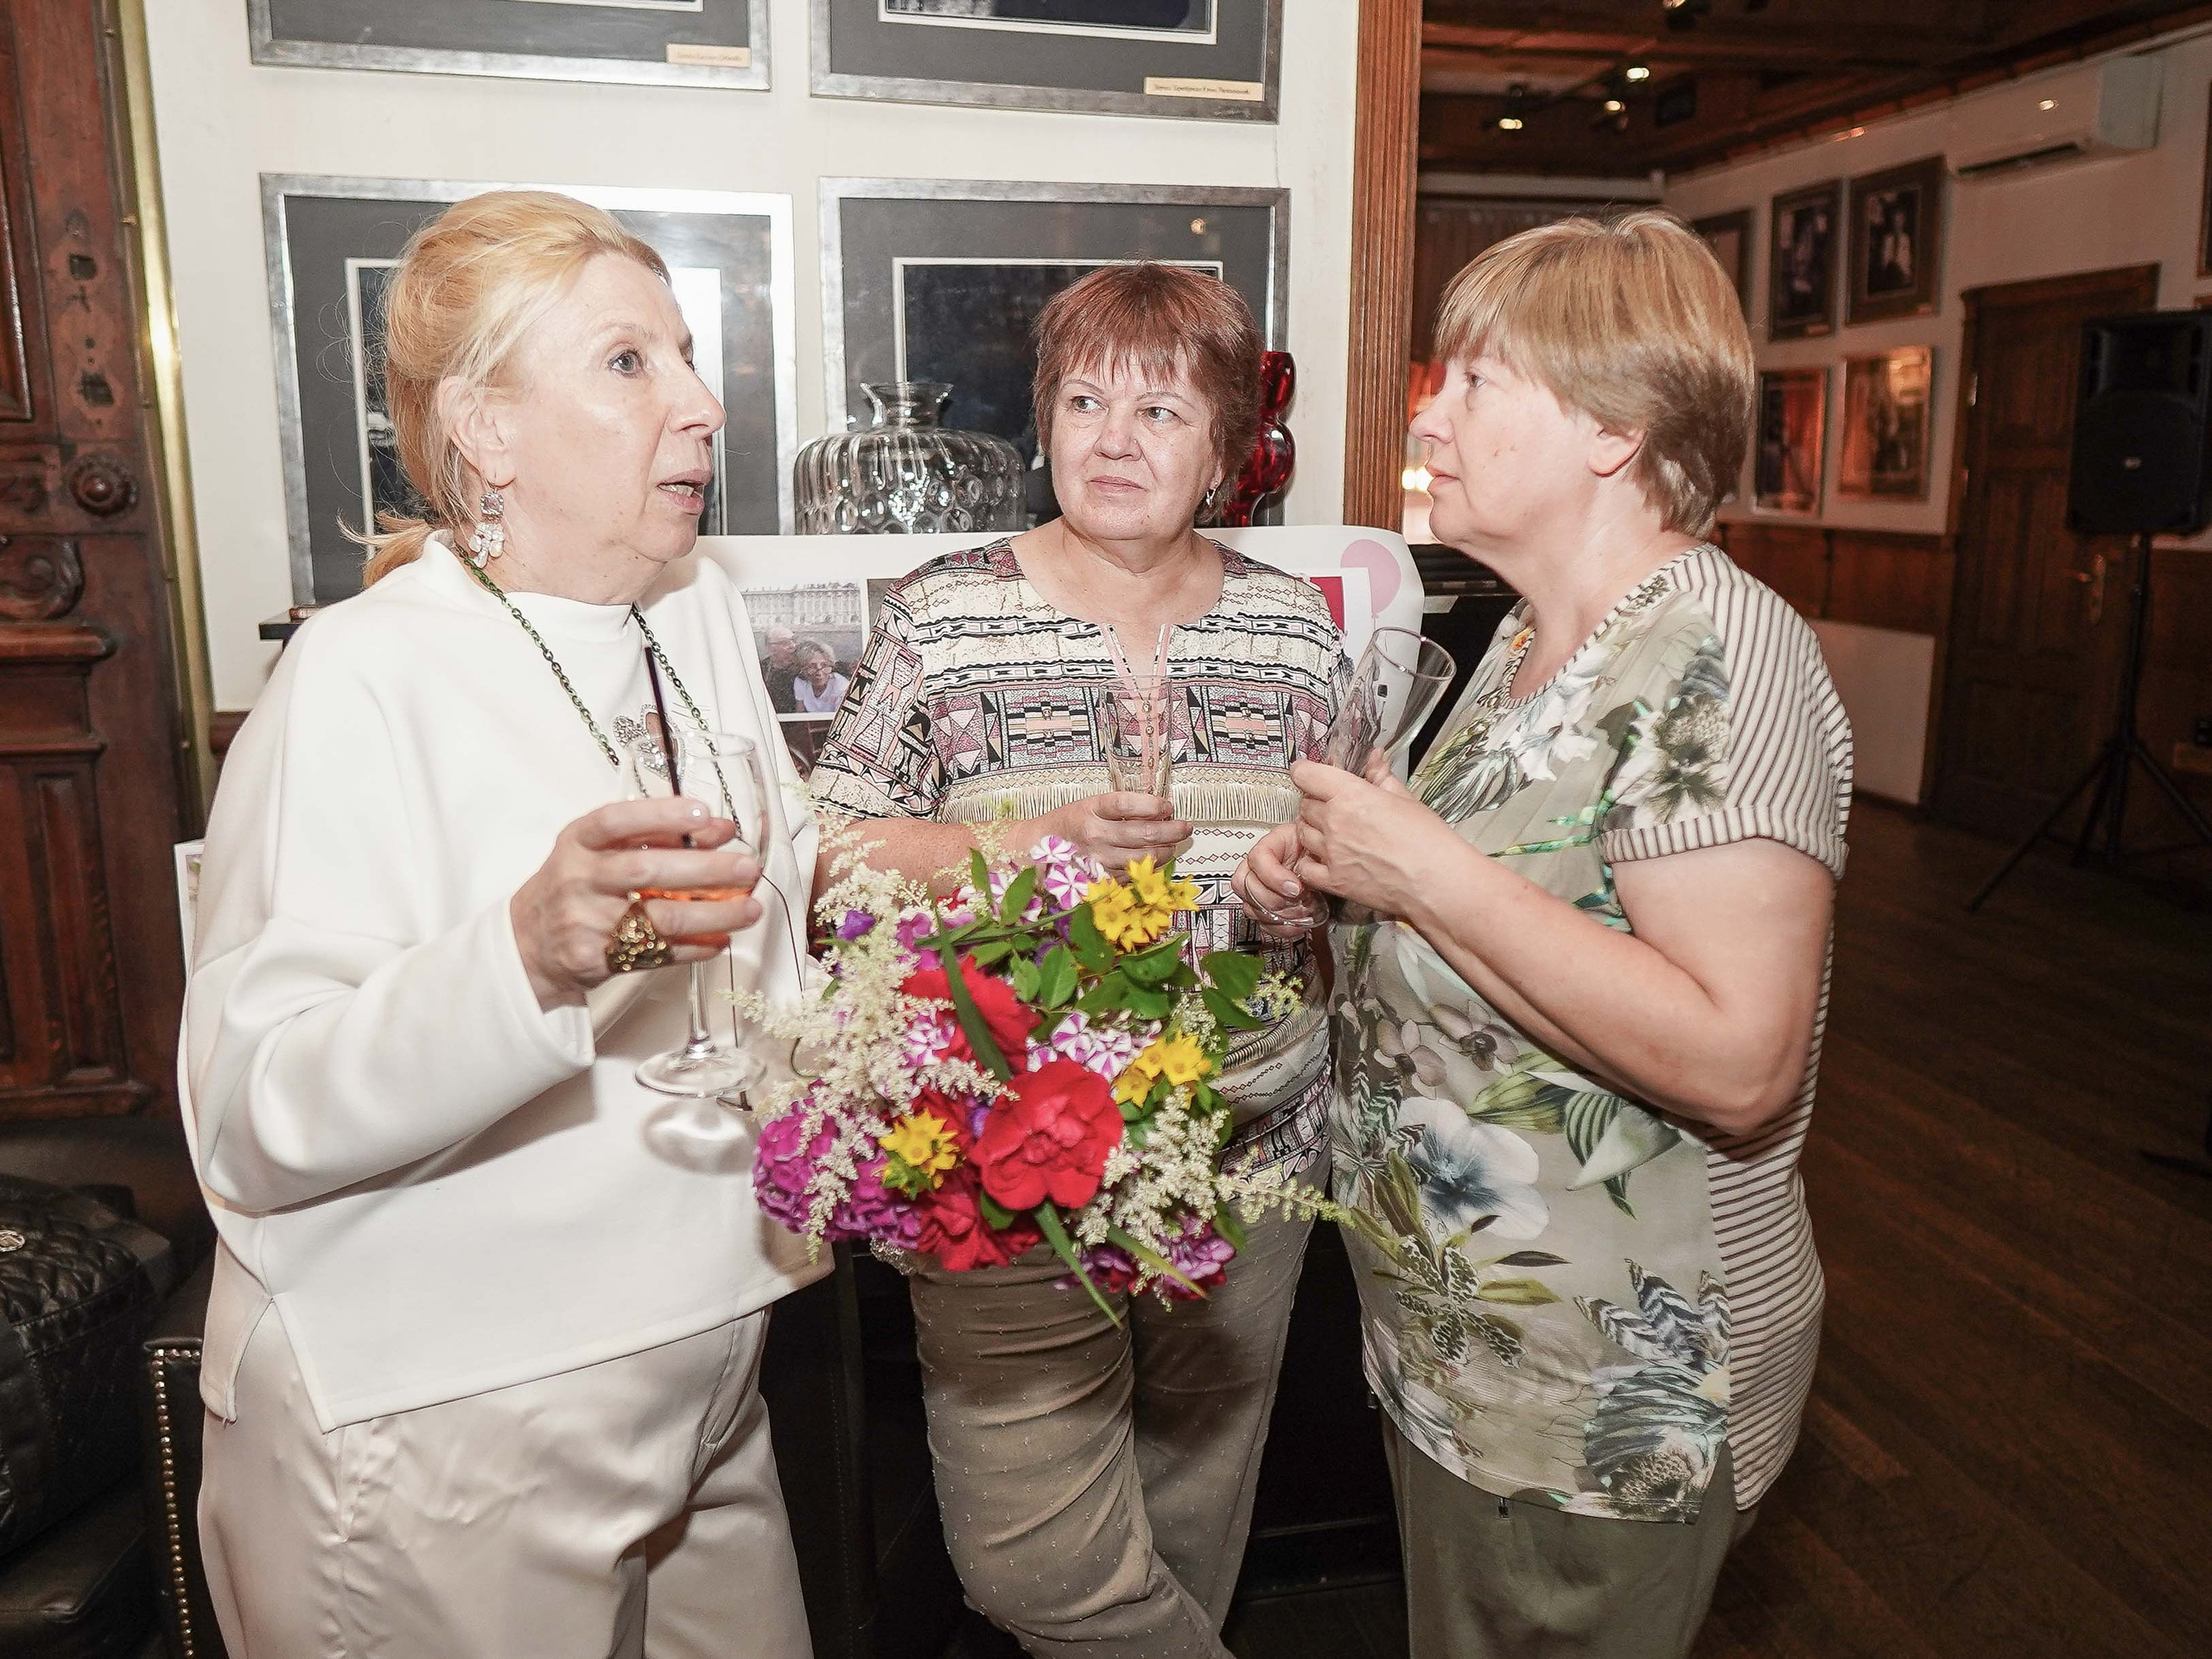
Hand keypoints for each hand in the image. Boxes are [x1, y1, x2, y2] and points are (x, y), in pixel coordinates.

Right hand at [511, 797, 763, 1010]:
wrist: (529, 943)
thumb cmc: (577, 886)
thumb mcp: (603, 850)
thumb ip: (658, 834)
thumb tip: (719, 829)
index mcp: (579, 842)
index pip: (617, 821)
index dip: (661, 815)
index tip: (704, 812)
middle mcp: (579, 879)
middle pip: (647, 871)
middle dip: (705, 869)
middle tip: (747, 868)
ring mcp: (585, 922)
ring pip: (660, 918)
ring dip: (714, 914)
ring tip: (750, 908)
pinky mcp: (596, 959)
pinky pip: (658, 954)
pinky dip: (696, 947)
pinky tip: (721, 939)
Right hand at [1035, 792, 1191, 874]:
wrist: (1034, 850)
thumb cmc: (1067, 824)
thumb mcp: (1088, 805)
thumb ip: (1119, 809)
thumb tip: (1158, 811)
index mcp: (1089, 809)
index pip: (1126, 804)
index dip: (1152, 805)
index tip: (1167, 806)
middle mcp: (1094, 835)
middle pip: (1143, 833)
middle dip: (1172, 830)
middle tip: (1185, 827)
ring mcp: (1097, 860)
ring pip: (1143, 858)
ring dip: (1166, 850)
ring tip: (1174, 844)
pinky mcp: (1099, 880)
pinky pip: (1133, 875)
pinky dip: (1149, 867)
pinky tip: (1156, 860)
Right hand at [1232, 821, 1318, 939]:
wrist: (1331, 864)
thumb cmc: (1322, 852)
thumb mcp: (1319, 845)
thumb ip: (1311, 859)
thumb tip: (1304, 877)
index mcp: (1272, 844)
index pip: (1257, 859)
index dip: (1273, 877)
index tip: (1296, 887)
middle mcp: (1259, 867)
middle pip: (1247, 886)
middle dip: (1275, 900)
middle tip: (1299, 900)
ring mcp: (1260, 889)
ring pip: (1251, 908)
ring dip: (1278, 916)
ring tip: (1302, 911)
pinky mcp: (1268, 908)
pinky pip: (1263, 924)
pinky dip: (1281, 928)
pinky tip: (1298, 924)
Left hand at [1289, 759, 1451, 917]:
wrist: (1437, 882)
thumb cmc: (1428, 839)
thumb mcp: (1406, 799)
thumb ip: (1382, 777)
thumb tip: (1375, 758)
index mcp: (1351, 795)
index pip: (1305, 774)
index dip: (1305, 772)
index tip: (1309, 775)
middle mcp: (1335, 821)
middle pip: (1305, 804)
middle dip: (1315, 802)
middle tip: (1332, 807)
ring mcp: (1331, 852)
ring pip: (1302, 833)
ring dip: (1312, 830)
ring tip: (1332, 833)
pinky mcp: (1334, 881)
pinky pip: (1305, 867)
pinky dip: (1311, 862)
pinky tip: (1326, 859)